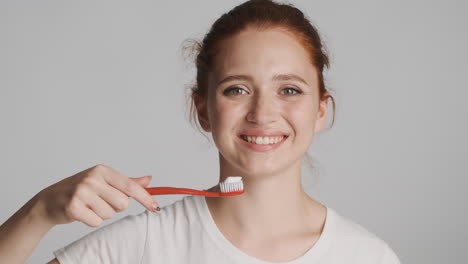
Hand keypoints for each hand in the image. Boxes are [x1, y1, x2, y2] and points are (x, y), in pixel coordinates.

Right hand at [37, 164, 158, 226]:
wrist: (50, 200)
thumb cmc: (80, 190)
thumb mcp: (103, 181)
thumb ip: (127, 182)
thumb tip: (149, 180)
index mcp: (102, 170)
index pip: (130, 186)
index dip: (145, 198)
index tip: (156, 208)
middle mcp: (92, 178)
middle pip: (123, 204)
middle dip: (115, 207)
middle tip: (101, 202)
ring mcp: (82, 192)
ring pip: (110, 214)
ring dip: (102, 214)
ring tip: (89, 206)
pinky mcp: (73, 207)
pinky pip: (96, 222)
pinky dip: (92, 221)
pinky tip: (83, 213)